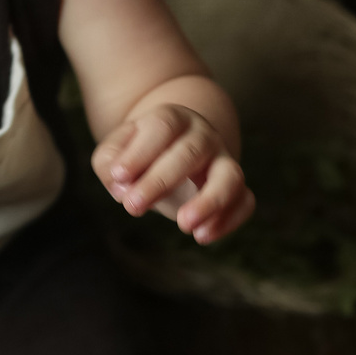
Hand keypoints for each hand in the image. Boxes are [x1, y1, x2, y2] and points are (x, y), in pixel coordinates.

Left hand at [92, 104, 253, 245]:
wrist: (170, 152)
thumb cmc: (139, 154)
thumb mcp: (116, 153)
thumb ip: (110, 163)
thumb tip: (121, 187)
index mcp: (171, 119)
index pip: (162, 127)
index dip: (140, 152)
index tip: (119, 177)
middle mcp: (203, 136)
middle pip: (190, 152)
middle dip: (160, 181)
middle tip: (133, 207)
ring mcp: (224, 161)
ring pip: (231, 176)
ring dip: (210, 201)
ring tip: (184, 225)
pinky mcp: (236, 188)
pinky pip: (245, 201)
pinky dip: (229, 220)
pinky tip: (202, 236)